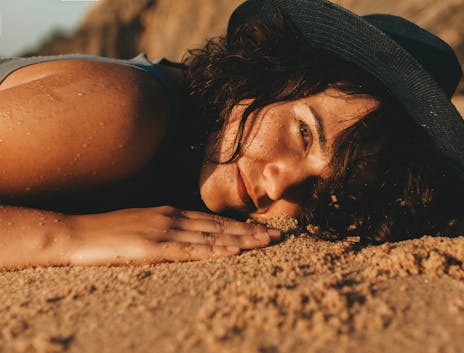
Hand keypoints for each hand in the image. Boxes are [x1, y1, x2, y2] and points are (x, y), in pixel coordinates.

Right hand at [67, 206, 280, 264]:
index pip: (212, 220)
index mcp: (170, 213)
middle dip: (249, 232)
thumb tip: (186, 235)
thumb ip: (165, 228)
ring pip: (210, 236)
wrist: (76, 233)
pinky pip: (188, 251)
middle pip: (218, 226)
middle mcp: (172, 218)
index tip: (260, 230)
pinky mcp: (152, 247)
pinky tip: (232, 253)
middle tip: (277, 235)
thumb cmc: (107, 231)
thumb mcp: (141, 224)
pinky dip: (213, 251)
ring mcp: (163, 231)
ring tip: (265, 243)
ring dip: (240, 240)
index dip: (238, 225)